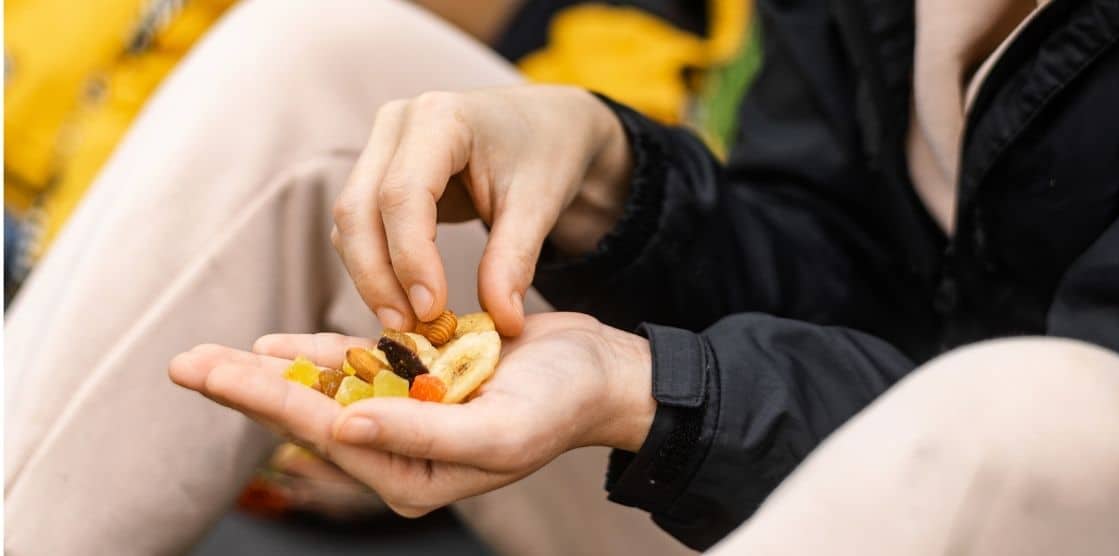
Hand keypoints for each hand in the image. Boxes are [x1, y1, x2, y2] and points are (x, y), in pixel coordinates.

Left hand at [168, 312, 653, 516]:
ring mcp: (408, 414)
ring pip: (326, 389)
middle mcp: (402, 451)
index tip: (211, 373)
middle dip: (247, 389)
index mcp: (414, 475)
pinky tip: (276, 345)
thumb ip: (421, 433)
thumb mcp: (496, 430)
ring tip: (210, 359)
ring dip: (270, 371)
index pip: (326, 432)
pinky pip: (359, 368)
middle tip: (185, 366)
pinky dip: (318, 354)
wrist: (598, 373)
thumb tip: (340, 427)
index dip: (264, 400)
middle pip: (310, 414)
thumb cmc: (558, 406)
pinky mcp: (419, 380)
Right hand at [333, 86, 632, 335]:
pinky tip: (406, 302)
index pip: (403, 194)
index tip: (431, 310)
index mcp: (440, 116)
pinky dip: (376, 267)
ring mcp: (381, 146)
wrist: (547, 125)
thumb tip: (502, 324)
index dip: (410, 257)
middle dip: (378, 276)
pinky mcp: (378, 173)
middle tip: (409, 329)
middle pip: (359, 208)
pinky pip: (361, 227)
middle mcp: (397, 124)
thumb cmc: (546, 153)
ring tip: (410, 324)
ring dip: (372, 277)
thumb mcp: (539, 203)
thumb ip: (514, 260)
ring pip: (351, 222)